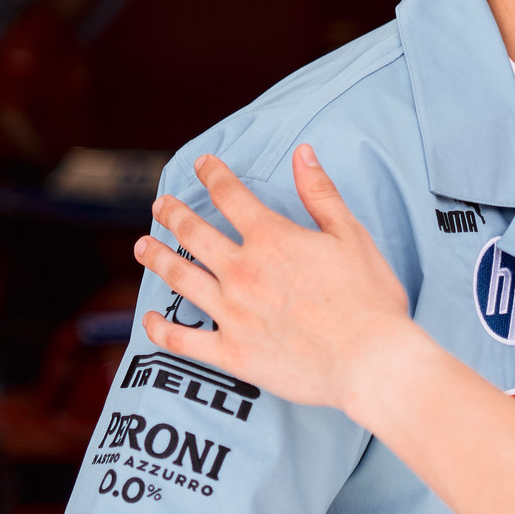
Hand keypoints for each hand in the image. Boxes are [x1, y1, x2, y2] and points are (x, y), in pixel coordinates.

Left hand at [133, 146, 421, 417]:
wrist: (370, 360)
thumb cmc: (369, 299)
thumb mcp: (352, 236)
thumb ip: (321, 194)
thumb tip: (303, 153)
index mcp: (271, 239)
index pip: (231, 196)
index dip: (213, 174)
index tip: (202, 164)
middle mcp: (242, 271)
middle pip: (194, 233)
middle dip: (174, 214)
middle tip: (161, 205)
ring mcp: (232, 314)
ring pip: (180, 279)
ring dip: (157, 259)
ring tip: (143, 247)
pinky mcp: (231, 353)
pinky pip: (181, 340)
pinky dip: (159, 328)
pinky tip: (150, 318)